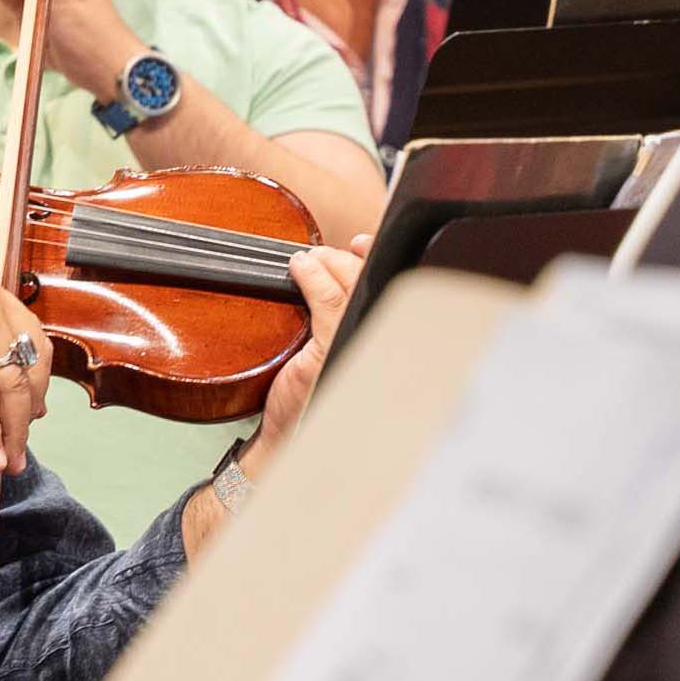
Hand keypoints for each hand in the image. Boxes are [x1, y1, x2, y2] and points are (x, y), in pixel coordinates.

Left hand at [240, 232, 369, 480]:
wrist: (291, 438)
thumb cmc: (310, 399)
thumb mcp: (327, 352)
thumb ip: (334, 316)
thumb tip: (327, 271)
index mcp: (378, 342)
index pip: (388, 289)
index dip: (377, 259)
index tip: (360, 242)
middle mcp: (375, 344)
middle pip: (373, 281)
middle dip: (350, 257)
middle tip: (325, 251)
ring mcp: (357, 347)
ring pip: (352, 285)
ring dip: (329, 262)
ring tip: (309, 258)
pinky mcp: (332, 352)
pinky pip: (328, 301)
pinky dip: (313, 277)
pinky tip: (301, 268)